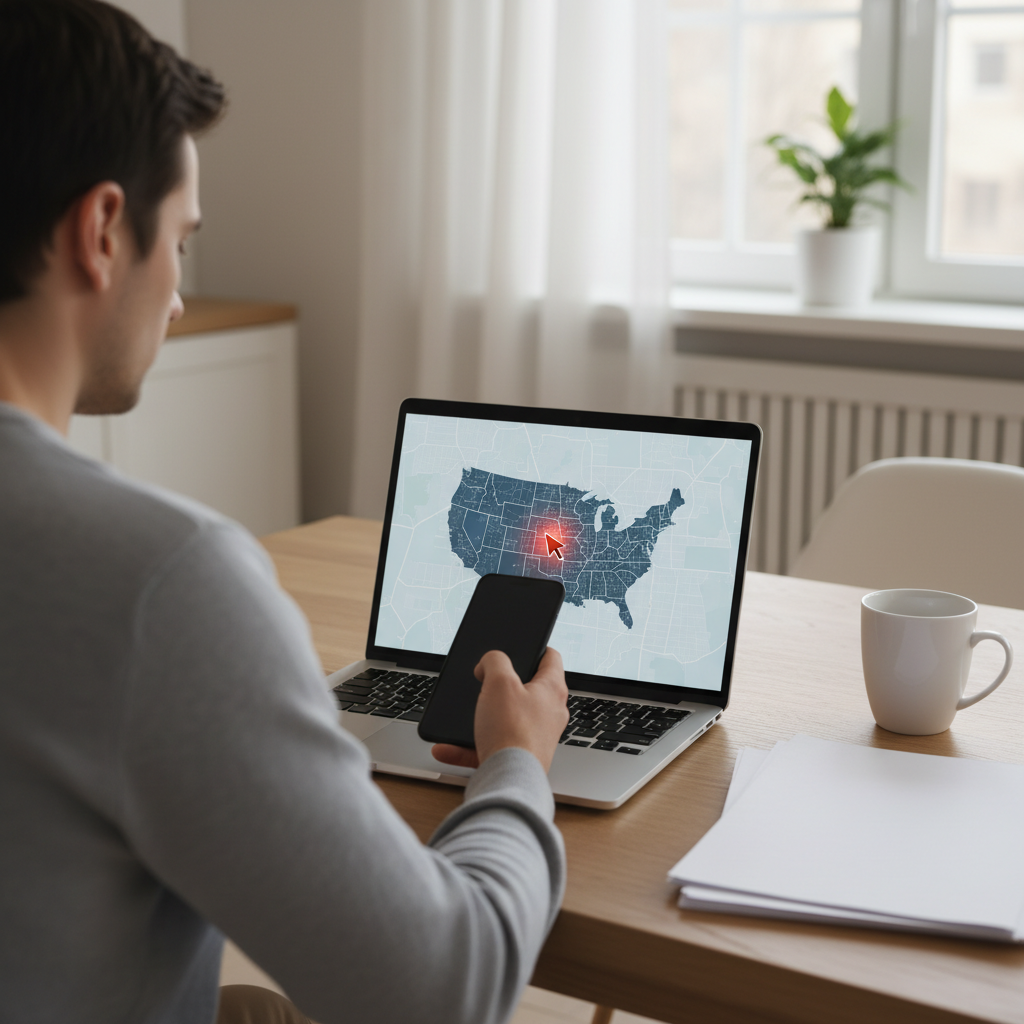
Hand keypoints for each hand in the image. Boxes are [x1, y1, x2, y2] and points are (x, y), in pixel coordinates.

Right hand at [432, 647, 567, 772]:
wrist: (509, 781)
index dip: (536, 647)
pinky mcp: (518, 758)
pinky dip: (467, 746)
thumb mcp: (499, 682)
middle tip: (487, 679)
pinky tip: (446, 747)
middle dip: (503, 685)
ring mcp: (535, 738)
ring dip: (481, 717)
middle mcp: (549, 714)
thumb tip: (490, 663)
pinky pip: (489, 746)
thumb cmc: (512, 733)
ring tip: (463, 715)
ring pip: (505, 720)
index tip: (523, 645)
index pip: (551, 658)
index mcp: (552, 690)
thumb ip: (495, 661)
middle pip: (527, 690)